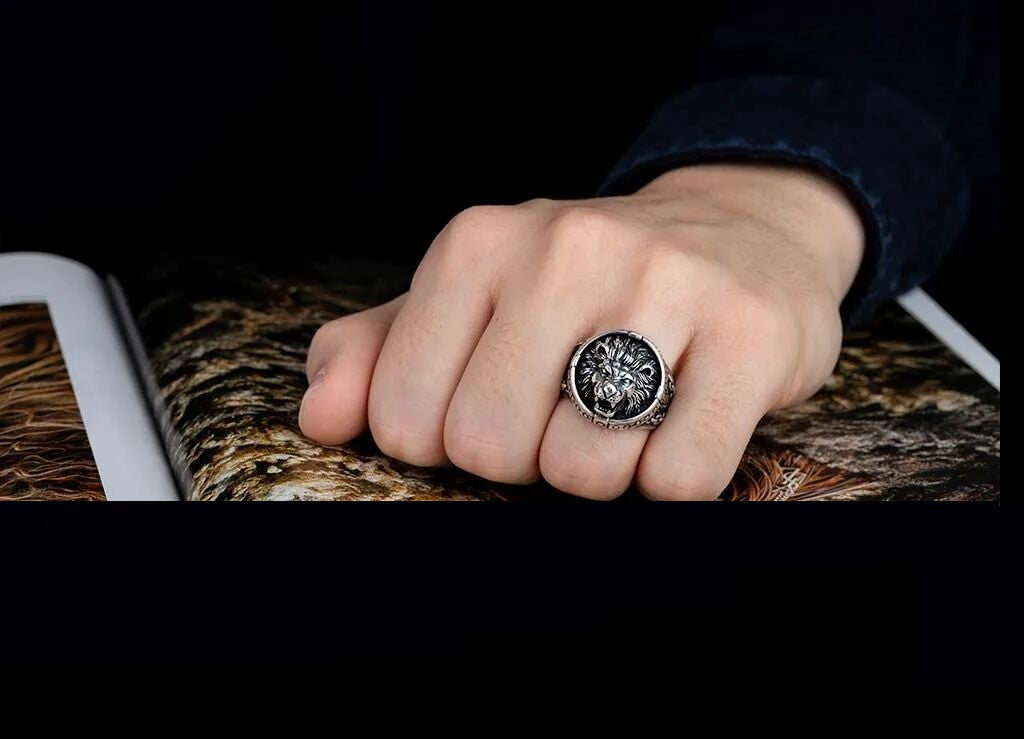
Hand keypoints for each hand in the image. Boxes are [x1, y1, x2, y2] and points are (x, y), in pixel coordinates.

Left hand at [299, 163, 863, 498]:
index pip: (405, 419)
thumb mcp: (469, 298)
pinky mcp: (749, 334)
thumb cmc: (584, 285)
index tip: (492, 408)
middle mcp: (566, 248)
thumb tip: (320, 417)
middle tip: (564, 412)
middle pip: (490, 447)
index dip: (444, 443)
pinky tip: (681, 422)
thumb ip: (379, 350)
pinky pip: (680, 477)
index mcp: (477, 244)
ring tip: (625, 414)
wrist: (739, 232)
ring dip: (600, 471)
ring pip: (584, 471)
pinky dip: (672, 479)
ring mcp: (665, 283)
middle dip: (524, 459)